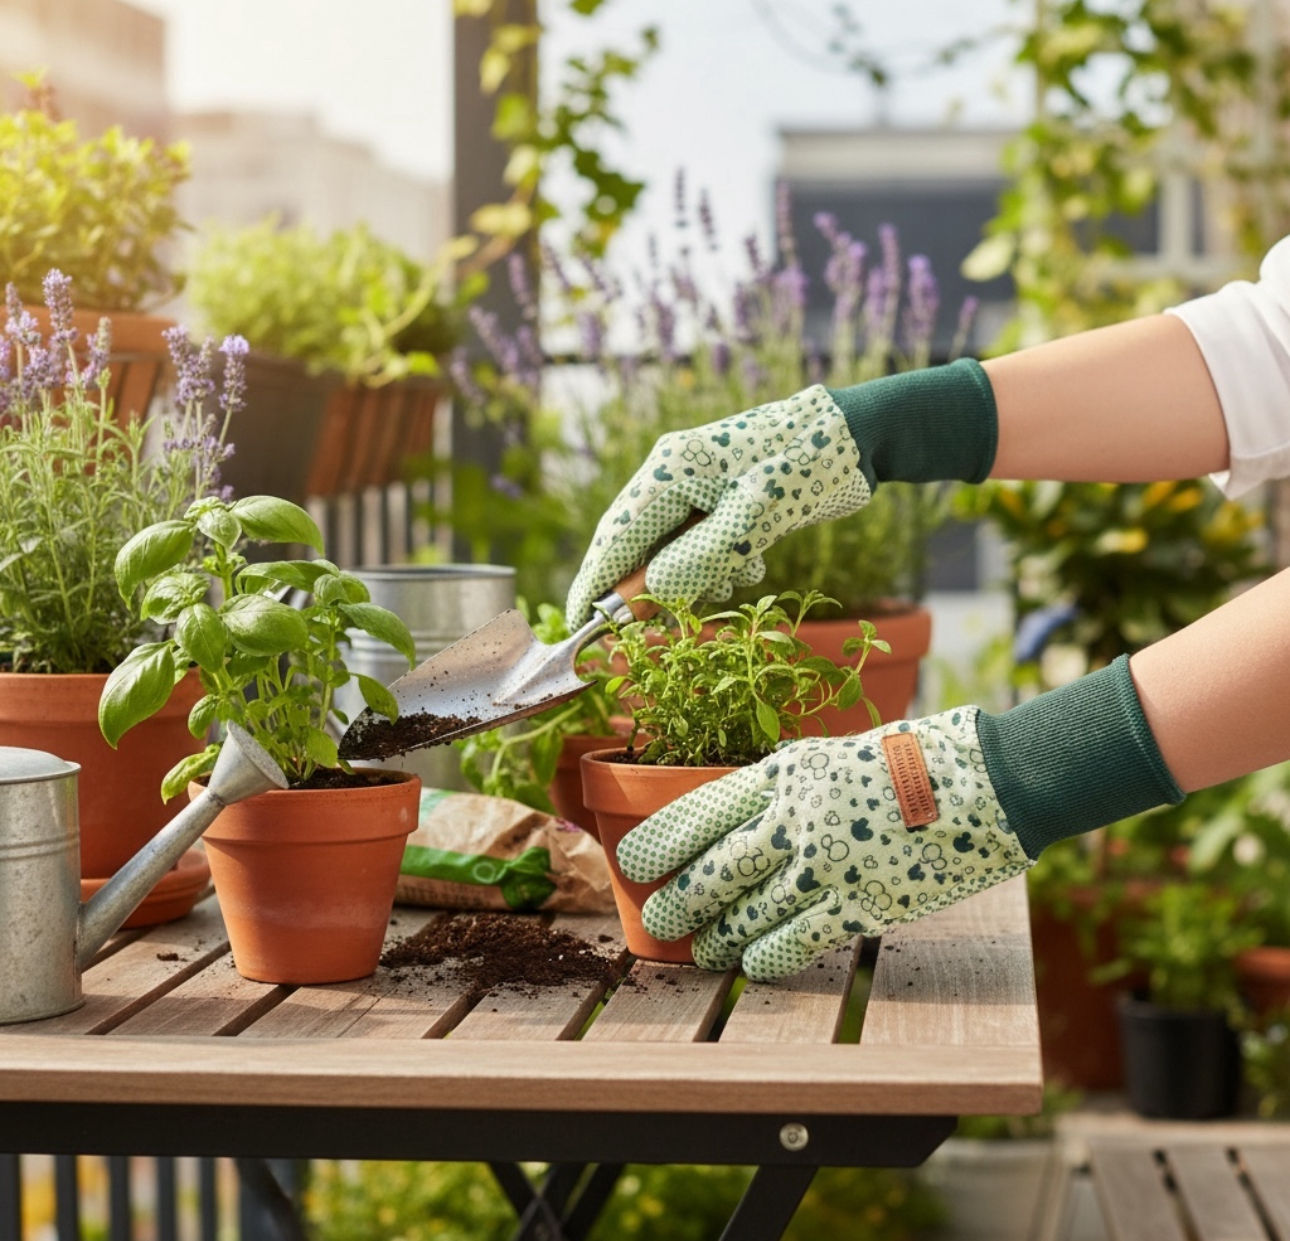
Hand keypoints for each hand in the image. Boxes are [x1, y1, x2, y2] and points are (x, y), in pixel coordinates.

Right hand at [565, 386, 868, 625]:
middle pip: (638, 544)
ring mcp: (697, 482)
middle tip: (660, 621)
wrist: (857, 437)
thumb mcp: (751, 524)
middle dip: (651, 586)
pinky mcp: (721, 494)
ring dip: (697, 575)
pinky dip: (719, 561)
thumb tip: (651, 594)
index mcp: (668, 470)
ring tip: (736, 574)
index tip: (578, 623)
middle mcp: (673, 473)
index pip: (615, 536)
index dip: (595, 583)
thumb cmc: (804, 472)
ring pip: (672, 548)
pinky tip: (753, 559)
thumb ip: (695, 562)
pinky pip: (700, 540)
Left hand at [616, 710, 1032, 981]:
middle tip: (655, 919)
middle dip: (679, 900)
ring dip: (718, 935)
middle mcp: (798, 818)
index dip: (663, 839)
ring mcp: (830, 864)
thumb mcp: (834, 754)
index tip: (633, 859)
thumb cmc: (909, 761)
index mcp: (787, 772)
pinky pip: (799, 938)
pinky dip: (768, 954)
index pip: (702, 809)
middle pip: (717, 868)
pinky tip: (750, 963)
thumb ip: (784, 785)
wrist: (989, 780)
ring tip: (701, 950)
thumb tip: (737, 816)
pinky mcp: (864, 903)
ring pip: (751, 911)